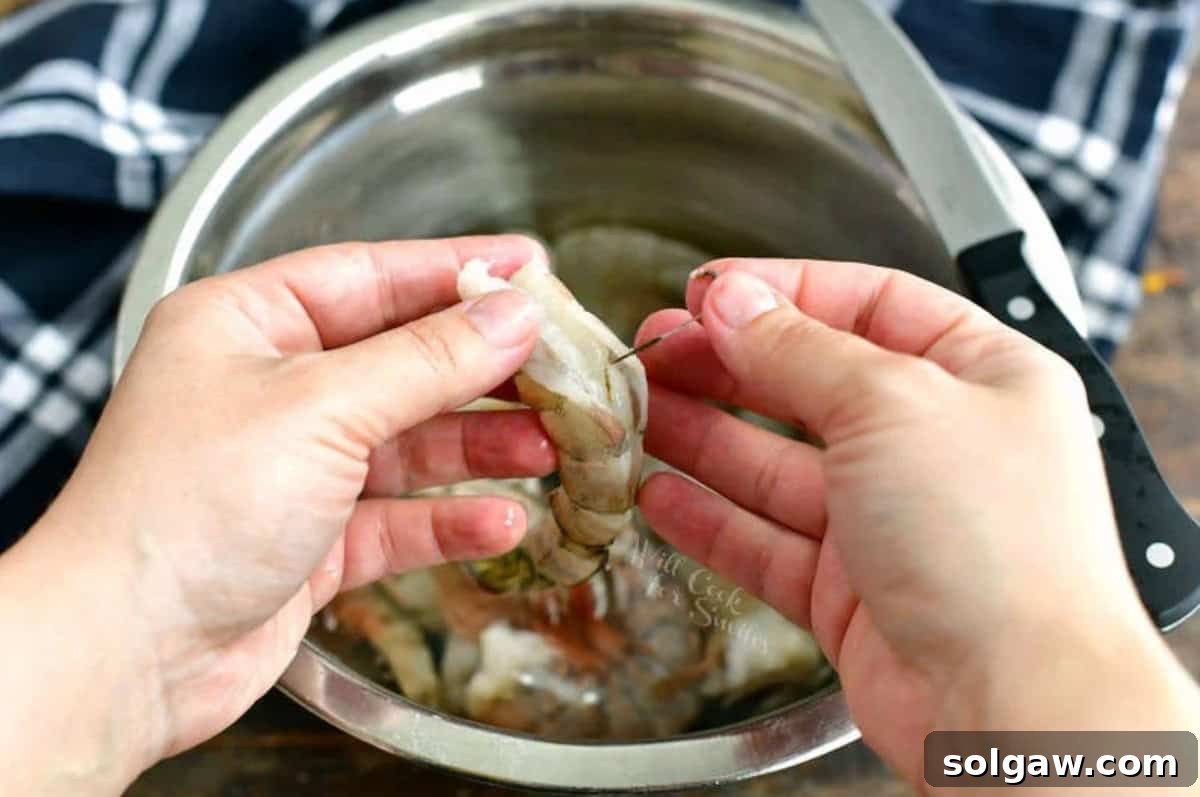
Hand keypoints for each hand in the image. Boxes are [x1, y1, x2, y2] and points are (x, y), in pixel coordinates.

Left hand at [1, 236, 554, 793]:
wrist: (123, 653)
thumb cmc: (192, 503)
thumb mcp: (322, 408)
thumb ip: (428, 360)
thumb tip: (516, 312)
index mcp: (248, 325)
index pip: (371, 276)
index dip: (458, 270)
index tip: (535, 267)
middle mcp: (271, 389)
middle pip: (401, 361)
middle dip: (483, 368)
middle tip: (564, 367)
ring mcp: (293, 468)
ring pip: (409, 443)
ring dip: (480, 446)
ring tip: (553, 446)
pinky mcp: (312, 541)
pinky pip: (398, 518)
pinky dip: (450, 520)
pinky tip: (504, 524)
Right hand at [636, 260, 1197, 782]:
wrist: (1015, 704)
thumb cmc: (998, 547)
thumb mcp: (892, 404)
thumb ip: (801, 349)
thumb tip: (735, 302)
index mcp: (982, 376)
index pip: (871, 305)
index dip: (785, 292)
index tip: (710, 291)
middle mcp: (937, 446)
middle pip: (811, 384)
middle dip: (730, 364)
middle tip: (655, 349)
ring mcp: (891, 522)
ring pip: (776, 467)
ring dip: (703, 437)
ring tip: (639, 410)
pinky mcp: (849, 592)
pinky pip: (765, 541)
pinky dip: (710, 518)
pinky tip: (660, 492)